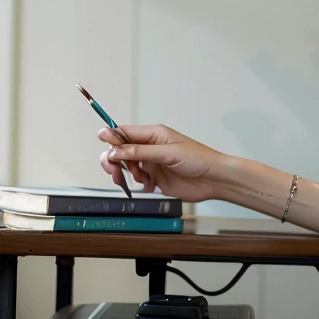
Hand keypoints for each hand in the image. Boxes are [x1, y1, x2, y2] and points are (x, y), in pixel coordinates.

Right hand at [98, 124, 226, 201]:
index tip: (104, 145)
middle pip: (120, 150)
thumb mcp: (169, 154)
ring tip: (139, 179)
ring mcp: (151, 163)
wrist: (214, 180)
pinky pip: (136, 180)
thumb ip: (141, 153)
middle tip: (114, 171)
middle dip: (113, 160)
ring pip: (125, 166)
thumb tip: (115, 150)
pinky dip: (137, 183)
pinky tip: (149, 185)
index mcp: (154, 134)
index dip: (111, 138)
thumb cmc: (199, 159)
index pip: (124, 132)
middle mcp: (150, 147)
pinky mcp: (154, 178)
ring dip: (125, 173)